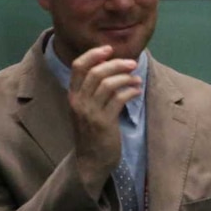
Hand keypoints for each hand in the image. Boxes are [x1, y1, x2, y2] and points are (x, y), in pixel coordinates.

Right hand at [68, 45, 141, 198]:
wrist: (91, 161)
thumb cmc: (93, 133)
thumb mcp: (88, 109)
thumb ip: (94, 91)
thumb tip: (112, 69)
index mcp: (73, 96)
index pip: (78, 67)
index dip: (93, 55)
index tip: (109, 49)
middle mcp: (78, 101)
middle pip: (96, 72)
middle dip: (116, 64)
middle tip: (132, 63)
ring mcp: (90, 112)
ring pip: (108, 84)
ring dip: (126, 78)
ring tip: (137, 79)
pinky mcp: (104, 122)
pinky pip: (119, 99)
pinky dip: (130, 91)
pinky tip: (137, 91)